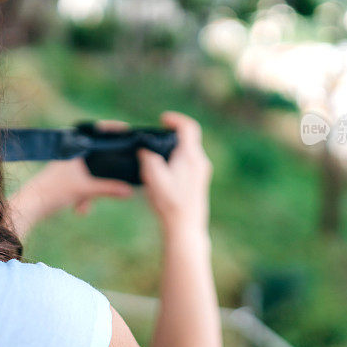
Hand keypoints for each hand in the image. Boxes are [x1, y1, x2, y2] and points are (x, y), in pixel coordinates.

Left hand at [8, 121, 133, 237]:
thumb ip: (109, 189)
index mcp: (75, 148)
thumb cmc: (54, 191)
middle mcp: (72, 154)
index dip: (112, 131)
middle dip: (103, 179)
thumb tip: (129, 191)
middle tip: (117, 184)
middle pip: (97, 159)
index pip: (97, 134)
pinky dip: (84, 196)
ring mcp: (68, 167)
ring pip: (90, 175)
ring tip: (84, 207)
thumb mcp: (85, 190)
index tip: (127, 131)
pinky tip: (79, 209)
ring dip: (91, 193)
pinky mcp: (66, 179)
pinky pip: (83, 185)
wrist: (30, 205)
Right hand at [138, 112, 211, 239]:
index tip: (162, 119)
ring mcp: (202, 172)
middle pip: (189, 138)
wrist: (185, 227)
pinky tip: (165, 171)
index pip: (188, 127)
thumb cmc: (169, 203)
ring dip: (175, 148)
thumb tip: (144, 149)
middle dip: (172, 134)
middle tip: (157, 135)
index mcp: (190, 156)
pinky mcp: (200, 182)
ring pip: (189, 151)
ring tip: (158, 154)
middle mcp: (200, 162)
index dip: (175, 119)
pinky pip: (190, 162)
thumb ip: (148, 158)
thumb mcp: (153, 178)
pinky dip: (178, 159)